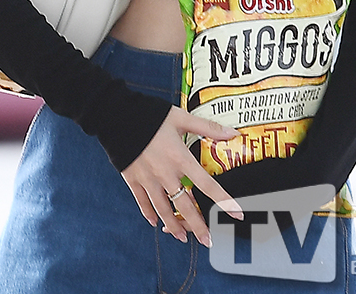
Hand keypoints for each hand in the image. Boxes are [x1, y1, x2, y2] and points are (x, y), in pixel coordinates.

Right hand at [121, 106, 243, 245]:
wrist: (119, 117)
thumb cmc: (152, 115)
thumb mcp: (182, 118)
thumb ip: (207, 128)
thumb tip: (232, 133)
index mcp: (181, 158)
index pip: (207, 185)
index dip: (224, 200)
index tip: (236, 213)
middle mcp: (166, 173)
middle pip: (185, 206)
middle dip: (198, 226)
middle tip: (208, 240)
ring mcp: (148, 179)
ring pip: (163, 209)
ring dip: (174, 225)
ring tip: (182, 237)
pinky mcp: (133, 180)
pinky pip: (142, 202)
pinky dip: (149, 214)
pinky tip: (155, 222)